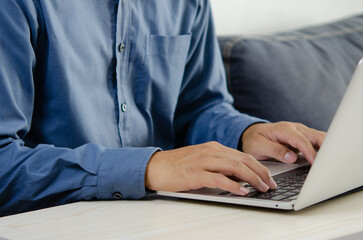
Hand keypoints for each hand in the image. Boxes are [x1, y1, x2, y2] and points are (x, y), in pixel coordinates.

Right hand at [145, 141, 276, 195]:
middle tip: (271, 185)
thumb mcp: (202, 160)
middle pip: (243, 160)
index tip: (269, 178)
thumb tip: (239, 176)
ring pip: (234, 167)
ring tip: (262, 188)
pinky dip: (233, 185)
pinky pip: (218, 179)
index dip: (259, 166)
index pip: (243, 155)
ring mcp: (203, 161)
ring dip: (251, 178)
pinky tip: (242, 191)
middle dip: (260, 172)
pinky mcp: (195, 174)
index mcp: (214, 148)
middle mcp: (211, 152)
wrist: (156, 166)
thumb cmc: (178, 165)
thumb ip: (219, 165)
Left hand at [242, 122, 325, 163]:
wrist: (251, 133)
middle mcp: (294, 128)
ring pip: (319, 137)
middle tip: (331, 162)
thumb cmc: (254, 140)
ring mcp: (300, 132)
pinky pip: (316, 141)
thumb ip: (274, 151)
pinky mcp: (303, 137)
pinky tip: (328, 158)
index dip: (309, 152)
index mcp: (283, 129)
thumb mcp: (258, 146)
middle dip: (326, 147)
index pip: (301, 140)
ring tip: (334, 161)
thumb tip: (292, 157)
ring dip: (328, 147)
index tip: (315, 163)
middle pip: (316, 136)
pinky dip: (324, 148)